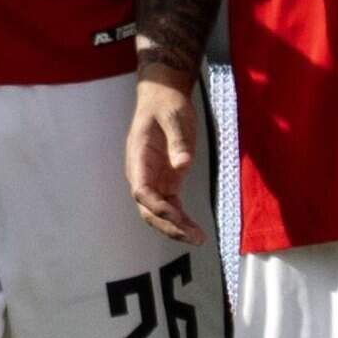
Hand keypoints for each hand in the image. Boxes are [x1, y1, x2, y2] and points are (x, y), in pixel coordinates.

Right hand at [127, 70, 205, 243]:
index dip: (156, 206)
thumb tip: (183, 165)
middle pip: (148, 208)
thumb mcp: (174, 116)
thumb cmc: (166, 105)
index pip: (141, 190)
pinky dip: (181, 220)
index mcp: (138, 157)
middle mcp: (142, 173)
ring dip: (175, 228)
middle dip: (168, 226)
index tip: (176, 216)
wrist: (162, 98)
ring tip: (198, 239)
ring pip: (158, 212)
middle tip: (193, 237)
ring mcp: (154, 179)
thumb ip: (178, 140)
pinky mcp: (167, 181)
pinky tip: (195, 231)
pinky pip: (171, 206)